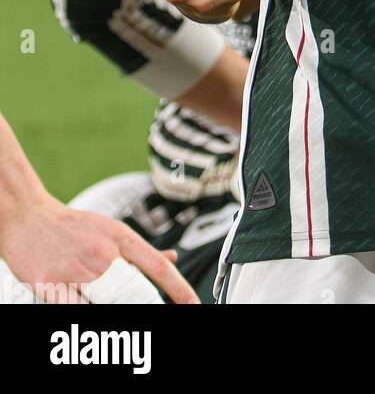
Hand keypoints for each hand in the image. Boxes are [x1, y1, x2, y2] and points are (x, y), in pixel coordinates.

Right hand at [0, 193, 198, 302]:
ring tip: (96, 294)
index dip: (179, 288)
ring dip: (106, 305)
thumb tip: (171, 258)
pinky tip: (78, 300)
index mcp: (120, 238)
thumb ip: (138, 250)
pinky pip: (74, 309)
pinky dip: (80, 308)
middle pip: (133, 293)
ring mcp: (77, 270)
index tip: (194, 304)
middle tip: (136, 303)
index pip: (158, 266)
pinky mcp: (51, 284)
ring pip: (104, 304)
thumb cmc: (71, 227)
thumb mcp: (110, 230)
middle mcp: (103, 254)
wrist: (29, 216)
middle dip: (139, 304)